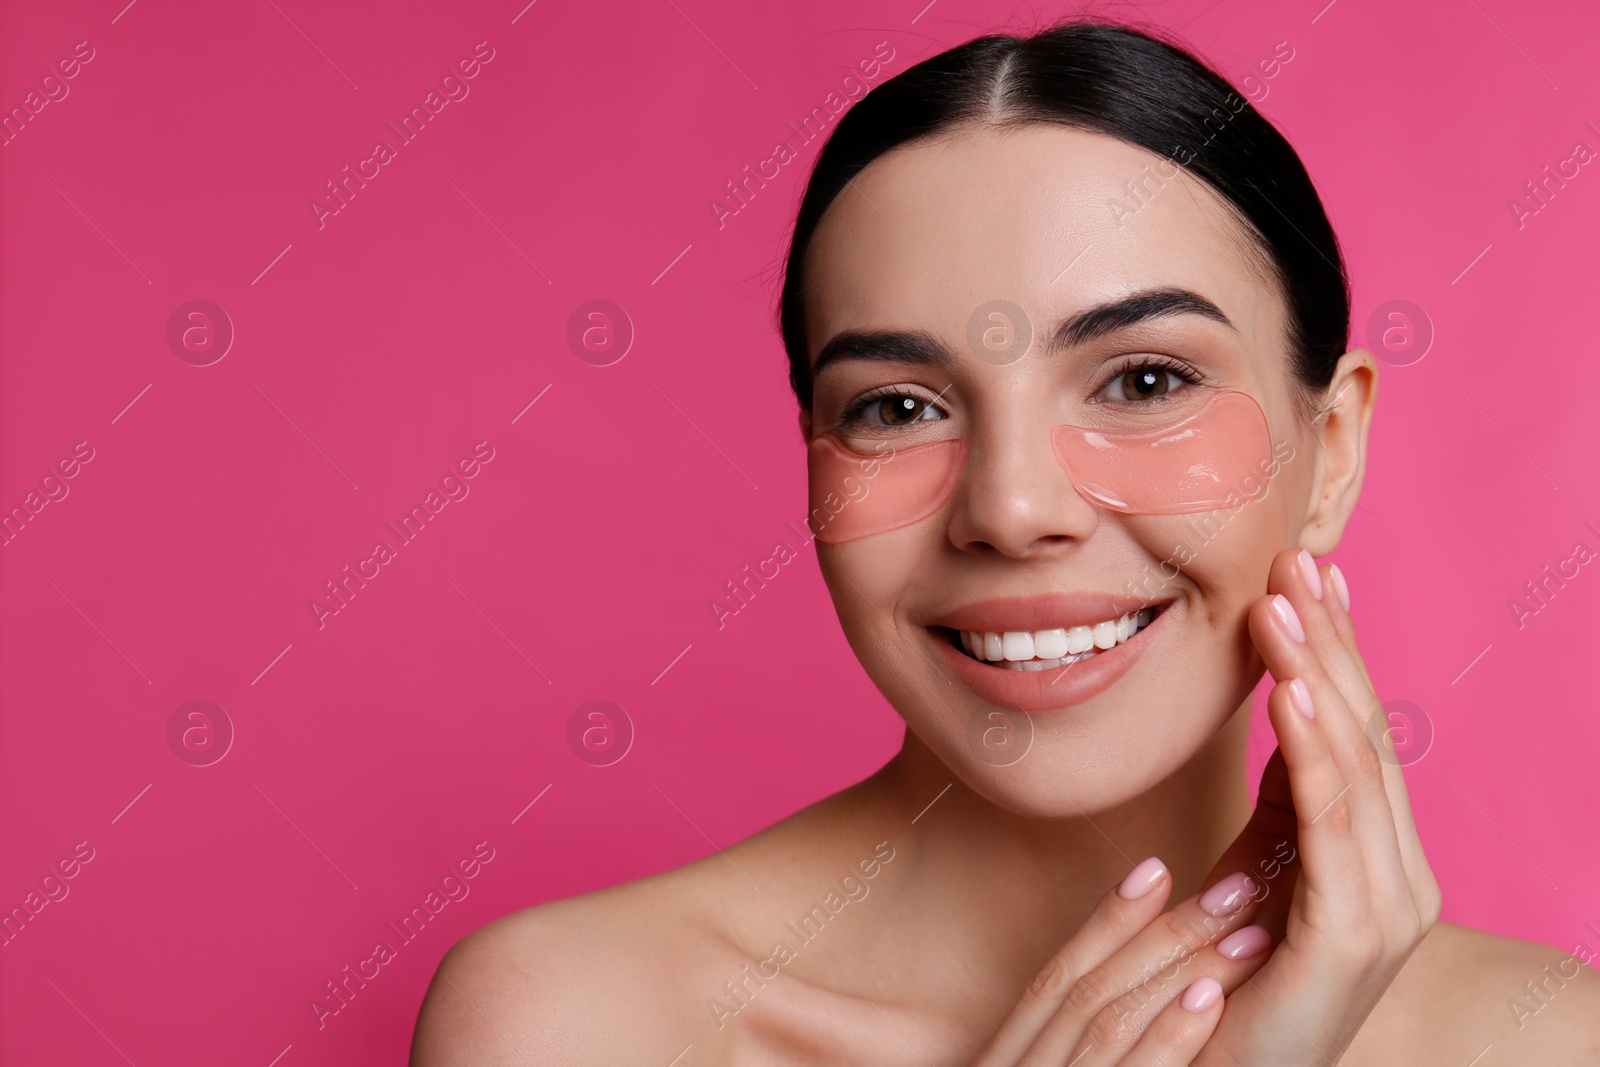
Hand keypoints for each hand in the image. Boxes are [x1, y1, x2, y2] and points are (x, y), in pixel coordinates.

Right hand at [970, 852, 1280, 1065]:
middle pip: (1091, 986)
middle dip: (1165, 932)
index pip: (1060, 974)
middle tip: (1239, 887)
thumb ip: (1066, 1037)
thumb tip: (1133, 968)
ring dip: (1179, 971)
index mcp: (1010, 1054)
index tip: (1160, 868)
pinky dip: (1168, 1038)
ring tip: (1248, 934)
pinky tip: (1210, 1003)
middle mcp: (1026, 1065)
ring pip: (1113, 1020)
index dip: (1109, 919)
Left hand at [1190, 547, 1442, 1064]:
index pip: (1356, 734)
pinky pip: (1329, 825)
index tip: (1310, 576)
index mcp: (1380, 859)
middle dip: (1328, 645)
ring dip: (1314, 677)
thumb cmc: (1227, 979)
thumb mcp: (1257, 869)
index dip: (1336, 652)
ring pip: (1350, 767)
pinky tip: (1286, 693)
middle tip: (1296, 562)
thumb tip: (1281, 705)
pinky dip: (1310, 752)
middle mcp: (1400, 879)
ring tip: (1281, 606)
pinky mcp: (1352, 938)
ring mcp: (1387, 910)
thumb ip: (1280, 802)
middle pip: (1361, 736)